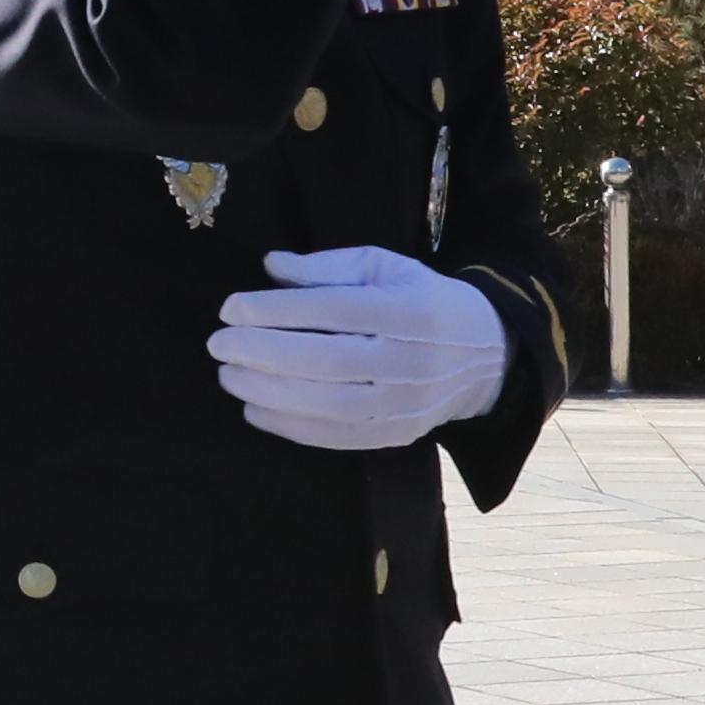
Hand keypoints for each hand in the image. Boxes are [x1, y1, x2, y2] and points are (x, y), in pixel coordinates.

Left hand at [211, 244, 511, 452]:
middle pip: (327, 361)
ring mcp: (403, 403)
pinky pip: (337, 437)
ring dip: (269, 393)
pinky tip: (255, 409)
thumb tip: (271, 266)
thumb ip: (326, 267)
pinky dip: (290, 427)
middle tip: (219, 345)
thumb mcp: (384, 267)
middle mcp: (407, 360)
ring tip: (229, 376)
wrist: (485, 356)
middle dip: (262, 353)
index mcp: (406, 310)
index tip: (231, 308)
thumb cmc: (421, 300)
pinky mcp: (395, 434)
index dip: (276, 310)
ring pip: (329, 405)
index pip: (333, 311)